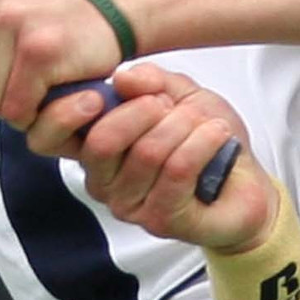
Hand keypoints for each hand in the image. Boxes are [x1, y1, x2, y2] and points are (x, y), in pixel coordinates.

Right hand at [49, 61, 272, 251]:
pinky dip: (202, 143)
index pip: (53, 135)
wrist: (246, 184)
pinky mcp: (161, 221)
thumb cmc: (204, 140)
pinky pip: (177, 171)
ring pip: (147, 152)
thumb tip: (121, 78)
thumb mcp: (179, 95)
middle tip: (173, 106)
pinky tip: (217, 135)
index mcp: (93, 149)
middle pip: (103, 140)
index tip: (106, 92)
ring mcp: (129, 206)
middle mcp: (101, 182)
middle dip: (145, 110)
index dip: (70, 111)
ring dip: (184, 126)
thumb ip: (150, 81)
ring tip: (207, 123)